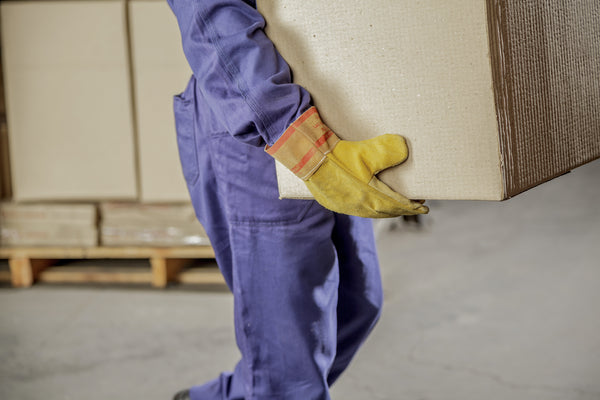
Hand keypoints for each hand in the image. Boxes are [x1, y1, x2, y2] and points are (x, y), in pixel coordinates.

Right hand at [266, 107, 427, 217]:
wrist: (306, 158)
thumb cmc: (336, 155)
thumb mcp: (365, 151)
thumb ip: (387, 150)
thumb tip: (404, 149)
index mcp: (369, 197)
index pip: (396, 205)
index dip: (411, 206)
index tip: (423, 206)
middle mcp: (358, 206)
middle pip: (385, 212)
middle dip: (401, 209)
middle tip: (414, 206)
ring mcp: (344, 206)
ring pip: (371, 212)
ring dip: (385, 210)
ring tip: (394, 205)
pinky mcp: (333, 203)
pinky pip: (357, 209)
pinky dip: (369, 208)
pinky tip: (368, 202)